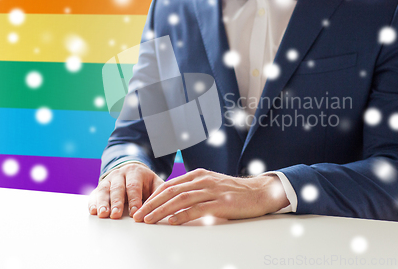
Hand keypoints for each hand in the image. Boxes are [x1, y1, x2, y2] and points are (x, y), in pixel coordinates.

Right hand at [88, 162, 163, 218]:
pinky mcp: (99, 187)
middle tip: (116, 215)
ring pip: (104, 190)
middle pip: (117, 188)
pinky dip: (93, 202)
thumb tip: (164, 205)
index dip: (134, 199)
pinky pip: (94, 193)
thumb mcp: (154, 183)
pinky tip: (93, 211)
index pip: (134, 186)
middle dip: (117, 202)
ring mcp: (108, 180)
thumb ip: (159, 192)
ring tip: (103, 214)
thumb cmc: (145, 182)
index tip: (135, 212)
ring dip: (103, 203)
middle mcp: (120, 174)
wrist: (131, 171)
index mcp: (135, 173)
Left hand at [133, 168, 288, 224]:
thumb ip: (194, 190)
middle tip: (138, 216)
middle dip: (152, 205)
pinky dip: (182, 215)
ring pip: (180, 199)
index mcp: (198, 175)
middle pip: (171, 192)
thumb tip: (172, 202)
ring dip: (162, 211)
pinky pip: (198, 209)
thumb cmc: (234, 192)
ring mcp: (212, 191)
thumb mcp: (211, 185)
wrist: (259, 192)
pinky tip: (172, 221)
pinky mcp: (221, 202)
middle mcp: (203, 180)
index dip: (152, 197)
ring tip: (149, 220)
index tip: (140, 208)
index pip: (169, 185)